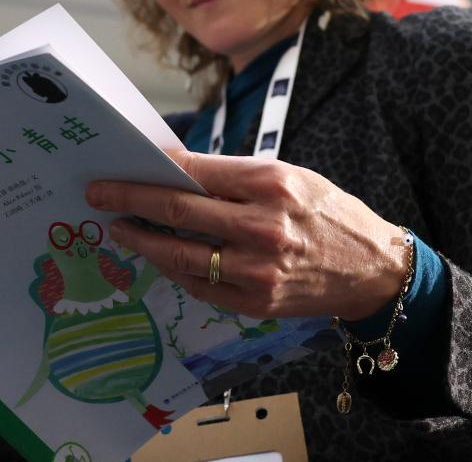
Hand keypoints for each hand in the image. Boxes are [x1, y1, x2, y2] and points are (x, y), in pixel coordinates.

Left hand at [85, 150, 408, 320]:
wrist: (373, 267)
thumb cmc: (327, 213)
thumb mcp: (290, 177)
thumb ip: (233, 177)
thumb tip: (174, 170)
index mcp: (271, 184)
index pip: (193, 174)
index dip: (148, 172)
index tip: (117, 170)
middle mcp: (263, 227)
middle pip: (178, 213)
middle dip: (130, 202)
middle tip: (98, 196)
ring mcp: (258, 269)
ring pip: (181, 254)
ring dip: (143, 240)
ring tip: (121, 229)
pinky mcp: (256, 301)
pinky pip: (200, 284)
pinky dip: (175, 268)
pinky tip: (160, 255)